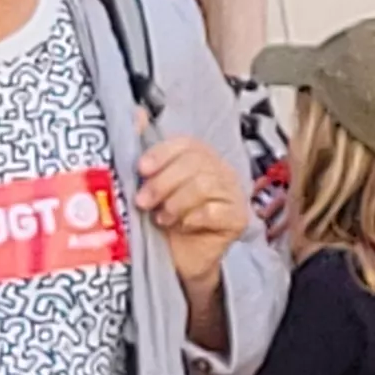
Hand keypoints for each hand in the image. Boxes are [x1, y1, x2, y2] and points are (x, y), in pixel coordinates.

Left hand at [136, 135, 250, 288]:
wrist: (180, 261)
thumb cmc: (164, 221)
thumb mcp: (149, 187)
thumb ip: (145, 153)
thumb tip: (136, 113)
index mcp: (200, 157)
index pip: (186, 144)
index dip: (162, 153)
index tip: (141, 169)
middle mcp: (220, 170)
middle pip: (195, 163)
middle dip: (163, 182)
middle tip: (142, 202)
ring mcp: (233, 193)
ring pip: (204, 185)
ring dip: (175, 202)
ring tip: (161, 217)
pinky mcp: (238, 218)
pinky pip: (215, 210)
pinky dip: (192, 217)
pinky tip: (181, 226)